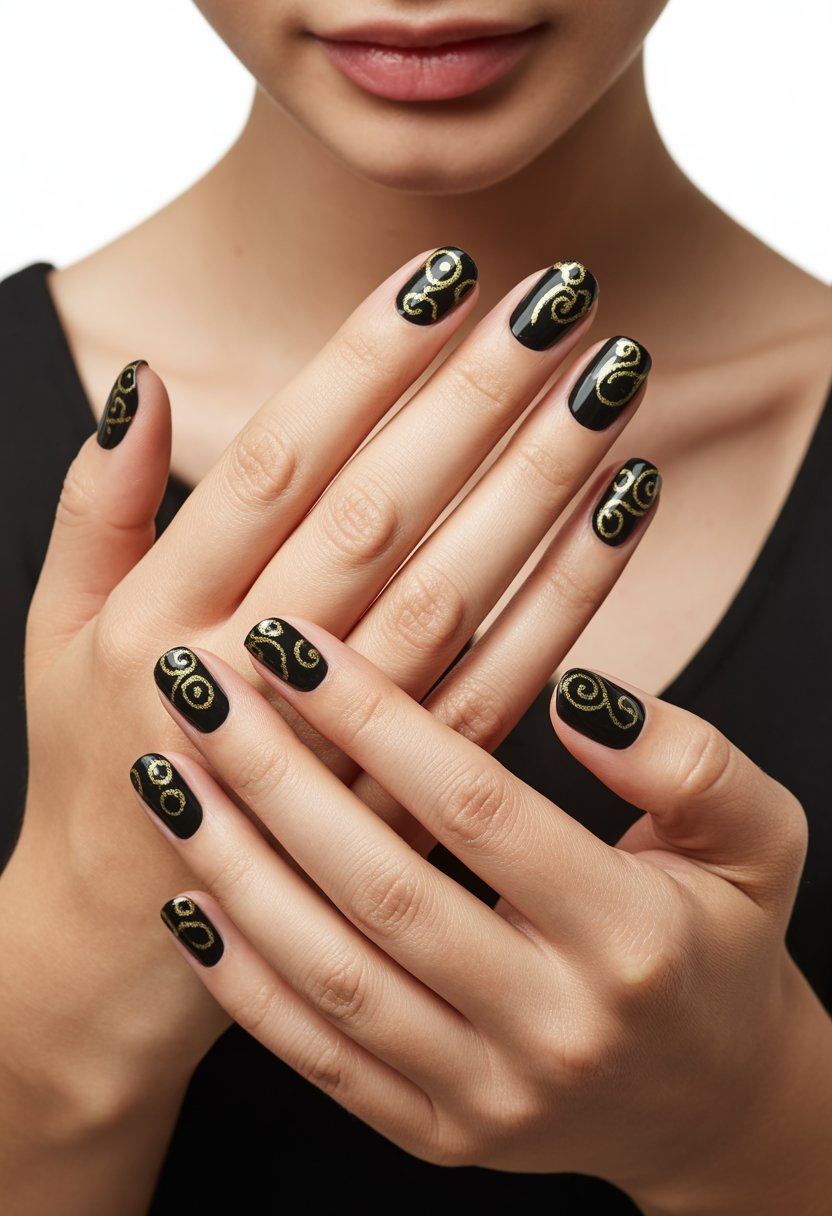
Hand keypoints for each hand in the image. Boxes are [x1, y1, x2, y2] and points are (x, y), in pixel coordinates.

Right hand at [2, 250, 653, 1119]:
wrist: (122, 942)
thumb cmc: (91, 765)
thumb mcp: (54, 631)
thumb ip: (91, 507)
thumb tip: (138, 383)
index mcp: (157, 615)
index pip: (275, 461)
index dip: (361, 363)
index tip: (441, 276)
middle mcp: (244, 675)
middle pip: (378, 513)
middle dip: (473, 398)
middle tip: (555, 301)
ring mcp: (332, 749)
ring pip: (452, 595)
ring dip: (538, 485)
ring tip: (608, 389)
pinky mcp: (401, 806)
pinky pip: (497, 691)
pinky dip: (564, 599)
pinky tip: (619, 517)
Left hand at [144, 619, 829, 1215]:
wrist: (713, 1099)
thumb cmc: (724, 943)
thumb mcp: (759, 836)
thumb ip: (686, 760)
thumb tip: (573, 699)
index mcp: (631, 937)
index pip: (475, 808)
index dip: (376, 717)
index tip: (293, 643)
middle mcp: (553, 1027)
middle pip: (381, 887)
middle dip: (274, 775)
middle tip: (196, 686)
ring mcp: (487, 1096)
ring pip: (332, 977)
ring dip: (235, 869)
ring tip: (164, 773)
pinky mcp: (438, 1133)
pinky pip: (320, 1059)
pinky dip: (244, 982)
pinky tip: (186, 899)